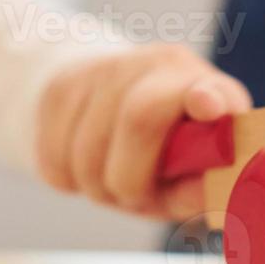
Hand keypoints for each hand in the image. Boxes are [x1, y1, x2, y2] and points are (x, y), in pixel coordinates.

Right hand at [35, 45, 251, 217]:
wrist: (107, 109)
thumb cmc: (163, 156)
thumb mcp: (187, 178)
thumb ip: (199, 189)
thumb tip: (210, 192)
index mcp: (206, 89)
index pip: (209, 89)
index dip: (208, 97)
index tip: (210, 107)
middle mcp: (161, 65)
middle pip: (138, 119)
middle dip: (129, 178)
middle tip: (132, 198)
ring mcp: (109, 67)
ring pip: (87, 148)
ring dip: (96, 186)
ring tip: (111, 180)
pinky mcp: (63, 84)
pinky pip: (54, 155)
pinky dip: (67, 178)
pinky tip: (84, 166)